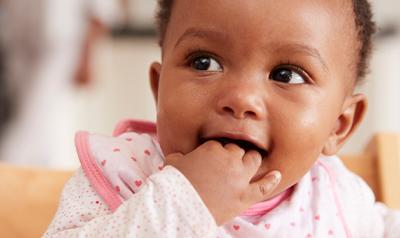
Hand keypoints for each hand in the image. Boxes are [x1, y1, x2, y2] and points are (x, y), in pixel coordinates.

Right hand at [165, 141, 280, 224]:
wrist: (179, 207)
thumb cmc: (174, 184)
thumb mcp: (173, 162)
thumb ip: (180, 155)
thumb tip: (179, 156)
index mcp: (212, 149)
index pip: (219, 145)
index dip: (216, 153)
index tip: (212, 160)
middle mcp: (230, 159)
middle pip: (238, 151)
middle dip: (233, 155)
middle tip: (227, 165)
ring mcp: (240, 177)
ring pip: (253, 161)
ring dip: (250, 161)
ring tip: (247, 165)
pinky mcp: (245, 196)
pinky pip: (263, 186)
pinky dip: (271, 180)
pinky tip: (276, 174)